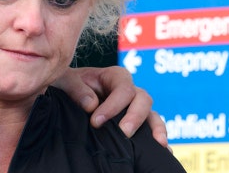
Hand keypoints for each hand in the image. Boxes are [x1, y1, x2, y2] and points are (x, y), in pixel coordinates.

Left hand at [53, 66, 168, 147]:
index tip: (96, 121)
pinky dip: (158, 138)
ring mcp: (133, 108)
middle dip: (135, 116)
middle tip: (124, 133)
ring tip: (159, 143)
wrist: (66, 98)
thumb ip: (76, 88)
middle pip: (143, 99)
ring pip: (151, 114)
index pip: (123, 87)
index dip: (114, 104)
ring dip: (156, 128)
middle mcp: (129, 91)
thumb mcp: (65, 80)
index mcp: (114, 77)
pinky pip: (150, 130)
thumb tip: (91, 105)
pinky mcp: (134, 124)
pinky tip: (163, 151)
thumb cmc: (66, 86)